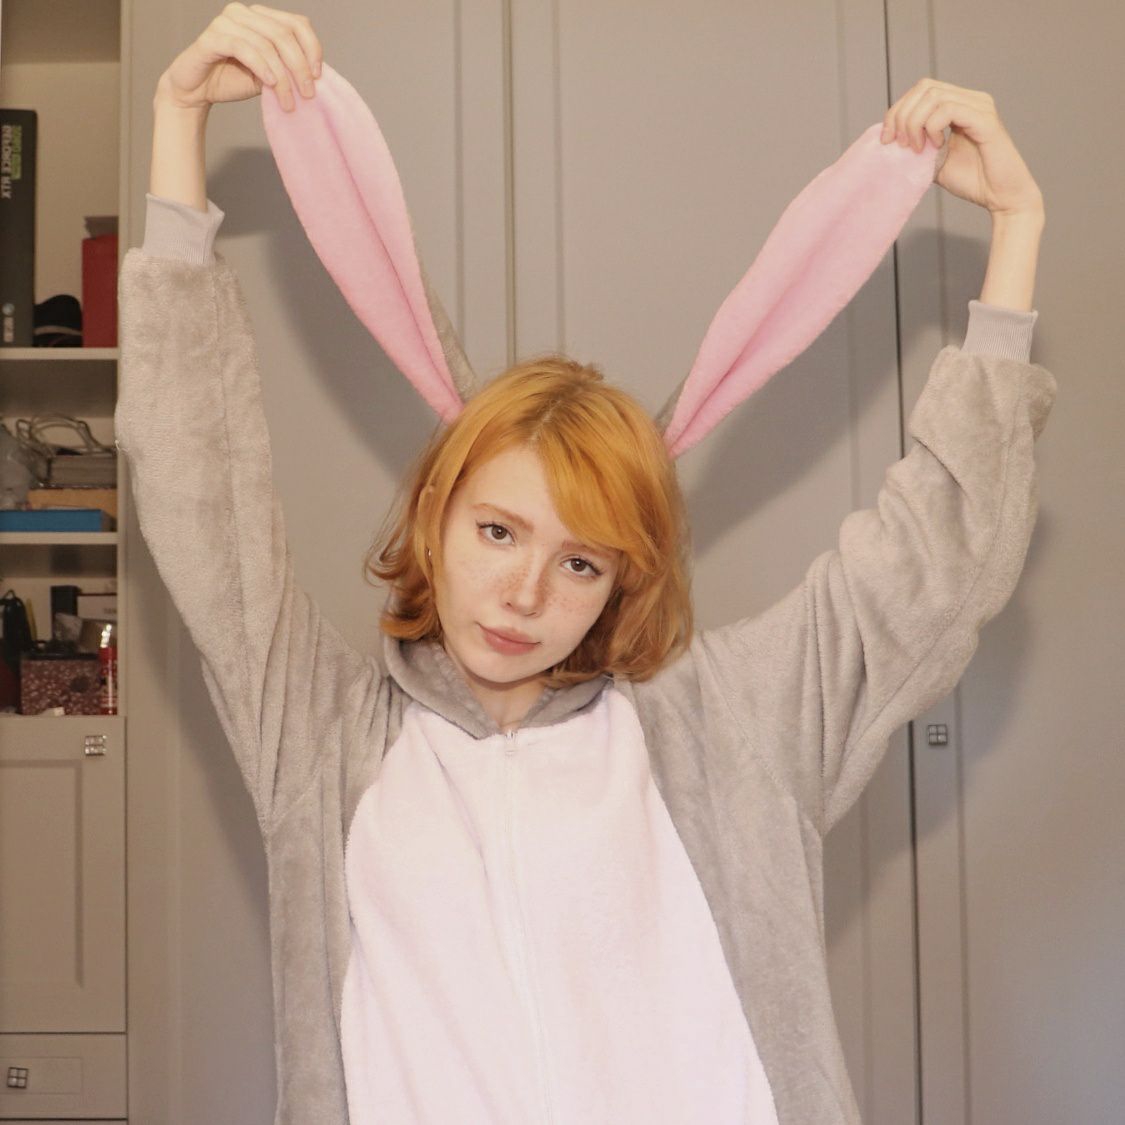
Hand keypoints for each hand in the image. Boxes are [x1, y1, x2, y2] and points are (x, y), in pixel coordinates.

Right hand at [157, 2, 322, 113]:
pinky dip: (261, 67)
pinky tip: (270, 84)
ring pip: (267, 44)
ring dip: (282, 77)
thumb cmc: (233, 79)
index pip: (297, 23)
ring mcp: (225, 22)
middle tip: (308, 94)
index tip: (318, 76)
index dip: (312, 48)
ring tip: (288, 101)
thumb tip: (314, 75)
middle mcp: (243, 13)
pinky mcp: (211, 37)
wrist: (198, 90)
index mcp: (261, 18)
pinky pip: (244, 48)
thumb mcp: (269, 75)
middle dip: (300, 67)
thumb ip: (287, 68)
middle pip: (284, 34)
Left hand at [880, 78, 1044, 218]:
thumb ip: (917, 146)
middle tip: (901, 145)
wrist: (1001, 196)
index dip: (897, 111)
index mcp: (959, 104)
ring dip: (915, 123)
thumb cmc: (973, 180)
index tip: (887, 140)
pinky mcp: (986, 120)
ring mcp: (980, 106)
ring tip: (918, 148)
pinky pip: (949, 110)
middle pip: (924, 87)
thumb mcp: (933, 161)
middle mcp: (971, 99)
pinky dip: (933, 127)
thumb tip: (890, 141)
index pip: (921, 90)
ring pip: (933, 96)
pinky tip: (936, 146)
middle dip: (901, 115)